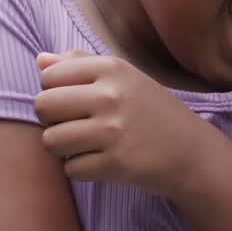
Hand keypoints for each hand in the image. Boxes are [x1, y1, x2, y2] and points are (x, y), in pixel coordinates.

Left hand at [34, 50, 200, 197]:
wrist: (191, 152)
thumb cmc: (151, 112)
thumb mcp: (125, 77)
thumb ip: (81, 64)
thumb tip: (40, 61)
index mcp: (112, 68)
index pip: (49, 77)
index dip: (53, 92)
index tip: (74, 102)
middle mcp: (111, 95)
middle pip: (42, 106)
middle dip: (51, 121)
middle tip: (76, 126)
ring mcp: (113, 131)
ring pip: (50, 140)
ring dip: (63, 148)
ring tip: (87, 145)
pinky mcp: (116, 163)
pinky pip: (70, 168)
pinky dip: (81, 169)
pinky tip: (102, 162)